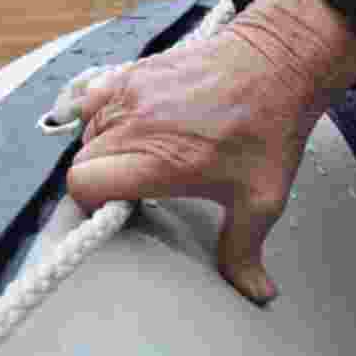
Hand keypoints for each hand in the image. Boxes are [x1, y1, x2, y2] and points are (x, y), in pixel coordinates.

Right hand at [67, 0, 355, 303]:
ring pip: (86, 130)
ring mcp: (128, 93)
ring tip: (136, 155)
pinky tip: (127, 124)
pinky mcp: (131, 72)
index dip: (91, 203)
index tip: (117, 208)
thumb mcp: (261, 197)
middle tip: (132, 187)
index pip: (83, 183)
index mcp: (158, 160)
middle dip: (99, 179)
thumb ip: (244, 249)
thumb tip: (255, 293)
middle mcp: (133, 125)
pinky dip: (101, 114)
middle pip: (80, 161)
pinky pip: (93, 98)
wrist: (274, 62)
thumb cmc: (268, 129)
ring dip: (101, 148)